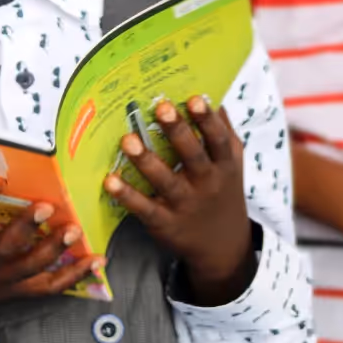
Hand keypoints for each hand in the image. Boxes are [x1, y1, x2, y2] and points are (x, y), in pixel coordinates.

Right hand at [0, 178, 102, 320]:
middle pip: (4, 250)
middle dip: (26, 229)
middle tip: (46, 207)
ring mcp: (1, 281)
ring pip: (30, 269)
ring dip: (54, 250)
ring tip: (73, 229)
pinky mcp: (16, 290)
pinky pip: (48, 287)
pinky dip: (74, 276)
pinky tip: (96, 260)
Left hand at [103, 96, 252, 305]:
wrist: (223, 246)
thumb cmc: (223, 191)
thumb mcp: (232, 164)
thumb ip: (223, 132)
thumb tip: (214, 96)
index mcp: (224, 166)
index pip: (218, 141)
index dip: (208, 120)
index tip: (195, 99)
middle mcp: (206, 184)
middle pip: (193, 157)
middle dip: (178, 132)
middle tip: (162, 108)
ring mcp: (185, 205)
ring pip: (165, 181)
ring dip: (146, 160)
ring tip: (128, 139)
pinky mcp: (164, 222)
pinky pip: (144, 207)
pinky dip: (127, 195)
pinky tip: (110, 180)